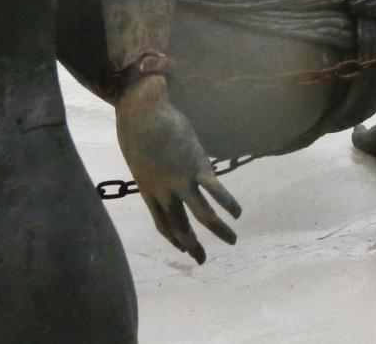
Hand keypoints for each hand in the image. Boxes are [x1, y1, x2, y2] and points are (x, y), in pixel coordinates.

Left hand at [114, 78, 239, 262]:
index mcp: (149, 192)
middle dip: (192, 246)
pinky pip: (215, 191)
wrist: (142, 114)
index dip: (175, 239)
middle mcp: (164, 194)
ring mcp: (181, 182)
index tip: (183, 248)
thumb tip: (159, 163)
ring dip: (218, 230)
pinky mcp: (196, 167)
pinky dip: (228, 203)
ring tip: (232, 241)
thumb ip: (151, 166)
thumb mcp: (140, 156)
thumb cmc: (137, 129)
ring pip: (201, 215)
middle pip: (180, 227)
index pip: (163, 225)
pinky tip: (238, 213)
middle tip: (202, 260)